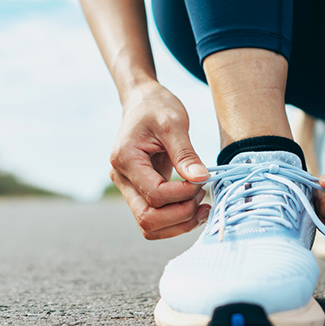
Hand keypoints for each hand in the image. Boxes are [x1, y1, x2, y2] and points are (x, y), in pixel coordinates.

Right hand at [109, 82, 210, 238]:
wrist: (142, 100)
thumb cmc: (156, 106)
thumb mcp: (174, 123)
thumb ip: (186, 154)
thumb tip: (202, 179)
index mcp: (125, 159)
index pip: (155, 195)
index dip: (183, 194)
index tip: (202, 180)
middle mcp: (121, 177)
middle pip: (147, 218)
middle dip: (180, 215)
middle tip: (203, 198)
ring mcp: (128, 186)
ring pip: (149, 225)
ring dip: (178, 223)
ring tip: (202, 206)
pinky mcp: (139, 190)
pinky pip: (154, 217)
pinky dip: (175, 219)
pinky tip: (194, 205)